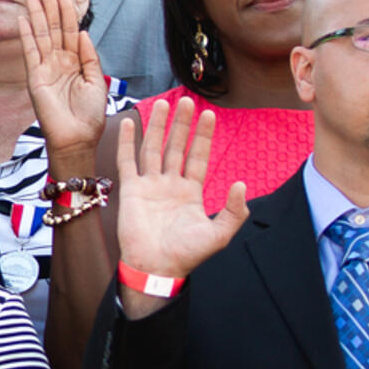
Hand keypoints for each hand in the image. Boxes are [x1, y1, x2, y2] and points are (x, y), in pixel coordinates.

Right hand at [19, 0, 106, 157]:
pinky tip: (24, 18)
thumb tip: (83, 31)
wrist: (77, 139)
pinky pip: (30, 52)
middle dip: (48, 3)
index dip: (65, 9)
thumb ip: (89, 56)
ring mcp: (45, 69)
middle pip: (53, 26)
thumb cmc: (89, 116)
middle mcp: (58, 62)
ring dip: (37, 12)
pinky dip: (27, 35)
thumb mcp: (97, 82)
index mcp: (75, 62)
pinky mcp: (35, 78)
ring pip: (41, 34)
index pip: (69, 29)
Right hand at [116, 94, 246, 280]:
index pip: (198, 157)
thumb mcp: (219, 235)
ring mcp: (149, 186)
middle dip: (182, 124)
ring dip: (157, 127)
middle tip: (186, 101)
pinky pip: (128, 161)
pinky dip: (127, 142)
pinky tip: (129, 124)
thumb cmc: (186, 254)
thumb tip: (242, 185)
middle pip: (176, 147)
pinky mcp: (130, 190)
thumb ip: (234, 211)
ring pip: (153, 148)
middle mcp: (169, 185)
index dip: (203, 136)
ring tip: (162, 104)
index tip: (208, 114)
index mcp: (191, 192)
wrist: (155, 267)